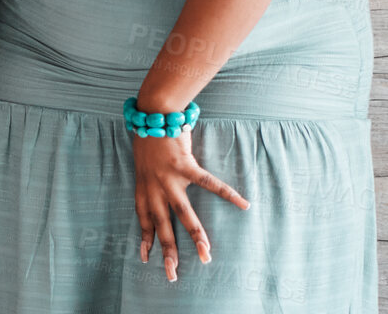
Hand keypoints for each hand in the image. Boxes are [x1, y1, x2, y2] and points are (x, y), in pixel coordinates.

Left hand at [133, 128, 247, 280]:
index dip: (145, 238)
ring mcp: (170, 178)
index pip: (143, 219)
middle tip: (172, 274)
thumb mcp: (143, 162)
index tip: (145, 258)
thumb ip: (151, 178)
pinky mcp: (185, 166)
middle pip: (161, 225)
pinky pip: (209, 184)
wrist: (152, 113)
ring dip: (195, 235)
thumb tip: (160, 190)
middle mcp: (154, 187)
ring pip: (183, 214)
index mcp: (144, 187)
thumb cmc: (149, 136)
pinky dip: (228, 194)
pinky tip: (244, 205)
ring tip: (206, 254)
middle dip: (167, 251)